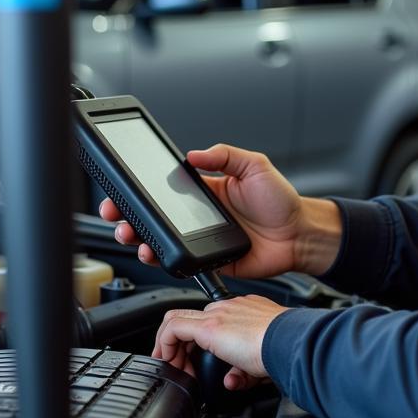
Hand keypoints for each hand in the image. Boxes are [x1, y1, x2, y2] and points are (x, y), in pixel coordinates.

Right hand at [100, 143, 329, 279]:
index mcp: (206, 192)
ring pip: (161, 241)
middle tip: (116, 214)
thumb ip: (225, 156)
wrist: (301, 234)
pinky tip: (156, 253)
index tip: (122, 188)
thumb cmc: (281, 201)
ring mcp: (202, 240)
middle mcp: (198, 217)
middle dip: (129, 216)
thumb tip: (194, 154)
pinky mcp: (209, 262)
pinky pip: (181, 263)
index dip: (141, 191)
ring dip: (140, 238)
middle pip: (155, 217)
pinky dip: (165, 261)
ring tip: (131, 234)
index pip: (165, 189)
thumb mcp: (255, 166)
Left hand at [152, 294, 287, 389]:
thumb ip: (244, 368)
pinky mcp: (209, 326)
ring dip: (170, 346)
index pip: (212, 319)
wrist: (290, 342)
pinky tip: (169, 362)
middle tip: (180, 366)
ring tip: (172, 366)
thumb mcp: (260, 360)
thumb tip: (233, 380)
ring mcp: (218, 314)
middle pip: (192, 318)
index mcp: (244, 312)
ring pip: (179, 319)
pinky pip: (174, 328)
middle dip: (180, 344)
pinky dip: (165, 344)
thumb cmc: (285, 349)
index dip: (198, 340)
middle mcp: (229, 308)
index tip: (194, 360)